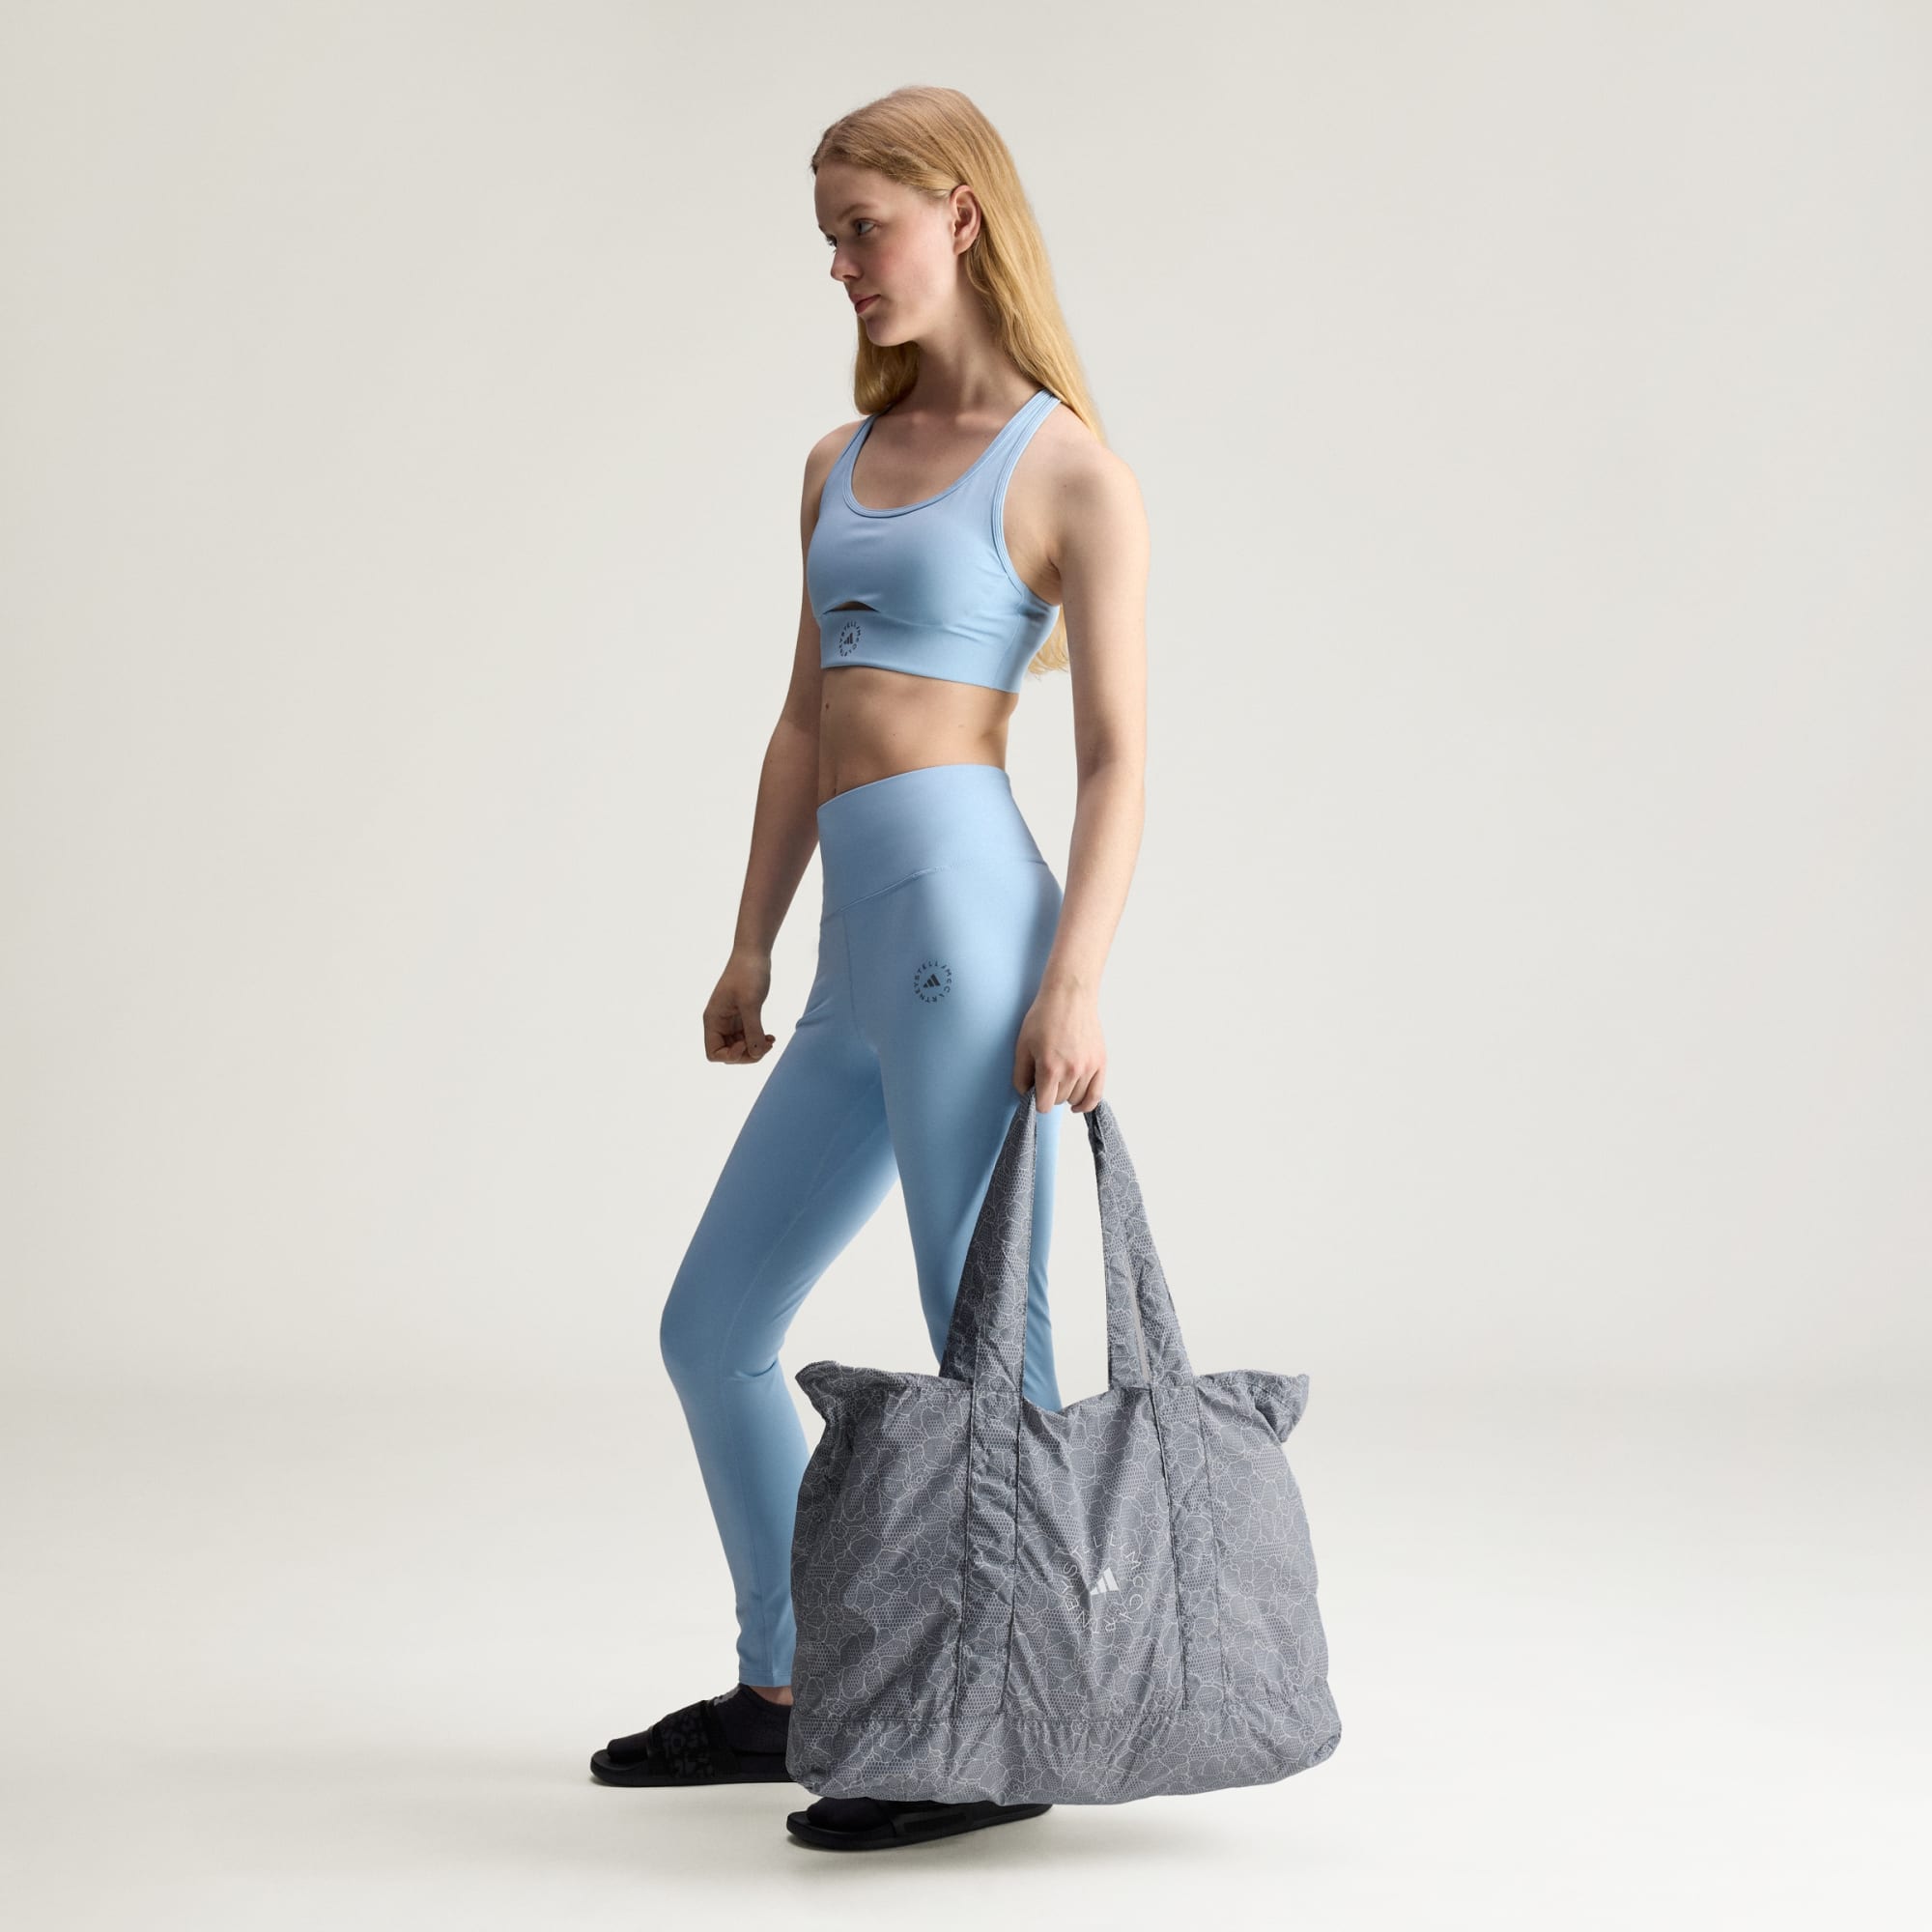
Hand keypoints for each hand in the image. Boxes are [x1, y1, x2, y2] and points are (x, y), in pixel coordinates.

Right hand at [704, 951, 777, 1062]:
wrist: (754, 953)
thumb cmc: (748, 973)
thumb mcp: (751, 1003)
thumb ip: (753, 1030)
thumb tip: (756, 1054)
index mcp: (713, 1020)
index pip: (714, 1053)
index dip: (730, 1056)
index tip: (746, 1044)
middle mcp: (719, 1023)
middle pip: (728, 1054)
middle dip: (747, 1054)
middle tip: (765, 1046)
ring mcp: (731, 1020)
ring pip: (740, 1047)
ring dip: (755, 1048)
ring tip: (771, 1041)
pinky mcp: (743, 1016)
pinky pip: (748, 1037)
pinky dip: (759, 1040)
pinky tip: (771, 1036)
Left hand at [1013, 982, 1104, 1111]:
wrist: (1070, 995)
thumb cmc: (1044, 1017)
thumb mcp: (1022, 1045)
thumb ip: (1020, 1074)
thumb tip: (1025, 1093)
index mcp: (1049, 1068)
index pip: (1044, 1105)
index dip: (1036, 1101)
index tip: (1034, 1092)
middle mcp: (1071, 1071)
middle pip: (1059, 1101)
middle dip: (1050, 1093)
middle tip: (1046, 1076)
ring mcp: (1088, 1068)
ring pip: (1076, 1098)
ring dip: (1066, 1094)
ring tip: (1060, 1078)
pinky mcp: (1100, 1063)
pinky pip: (1096, 1095)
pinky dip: (1087, 1103)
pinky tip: (1077, 1105)